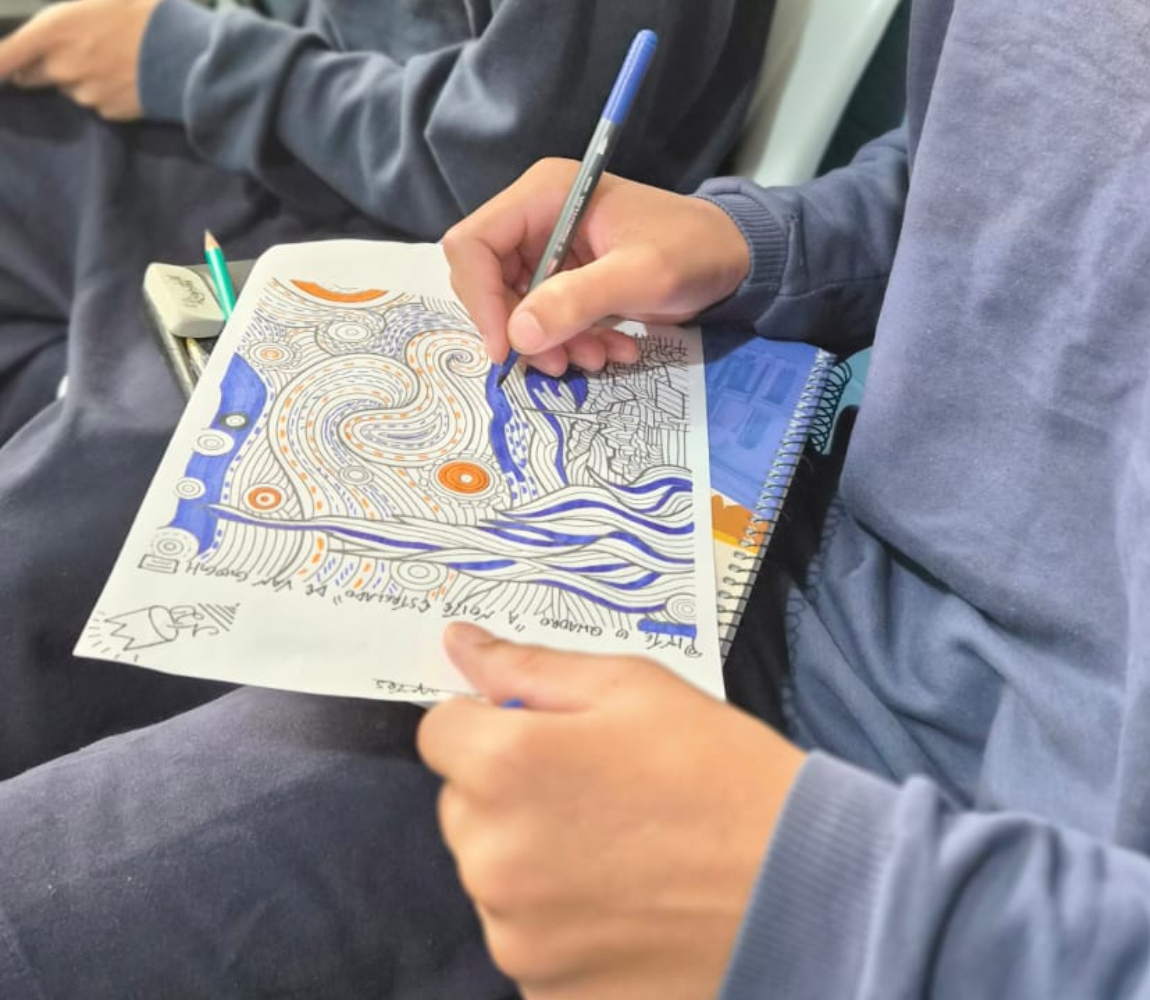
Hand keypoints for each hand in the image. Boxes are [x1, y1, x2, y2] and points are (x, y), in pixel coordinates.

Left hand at [0, 0, 161, 120]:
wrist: (188, 56)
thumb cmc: (146, 14)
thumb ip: (72, 14)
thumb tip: (67, 24)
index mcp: (54, 31)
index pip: (5, 56)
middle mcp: (62, 67)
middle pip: (32, 75)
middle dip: (41, 66)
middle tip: (70, 50)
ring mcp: (86, 94)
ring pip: (69, 89)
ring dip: (80, 79)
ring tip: (112, 62)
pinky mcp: (110, 113)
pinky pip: (96, 104)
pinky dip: (105, 94)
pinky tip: (127, 79)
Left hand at [417, 623, 804, 999]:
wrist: (803, 887)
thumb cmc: (719, 770)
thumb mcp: (631, 688)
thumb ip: (529, 667)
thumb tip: (458, 643)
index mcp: (504, 766)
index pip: (439, 731)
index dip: (490, 724)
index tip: (547, 738)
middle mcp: (490, 856)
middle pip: (461, 806)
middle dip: (508, 792)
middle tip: (596, 793)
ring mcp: (515, 936)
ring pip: (491, 875)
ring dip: (530, 860)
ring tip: (617, 853)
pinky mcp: (546, 993)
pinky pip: (524, 939)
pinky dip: (556, 924)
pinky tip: (620, 908)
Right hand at [443, 157, 751, 376]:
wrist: (734, 256)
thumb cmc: (692, 250)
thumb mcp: (641, 276)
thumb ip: (578, 300)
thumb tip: (517, 336)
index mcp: (545, 195)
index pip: (474, 244)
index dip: (480, 298)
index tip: (508, 348)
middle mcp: (538, 216)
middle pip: (488, 280)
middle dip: (522, 328)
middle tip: (560, 363)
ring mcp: (550, 247)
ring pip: (517, 306)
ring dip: (551, 342)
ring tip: (596, 357)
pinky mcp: (567, 275)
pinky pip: (545, 315)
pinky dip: (570, 340)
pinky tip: (608, 349)